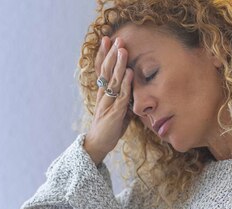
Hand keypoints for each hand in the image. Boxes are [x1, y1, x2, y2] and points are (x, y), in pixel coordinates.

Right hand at [84, 36, 134, 164]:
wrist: (98, 145)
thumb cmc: (109, 128)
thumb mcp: (118, 111)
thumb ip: (123, 100)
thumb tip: (133, 91)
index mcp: (103, 94)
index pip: (102, 70)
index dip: (104, 55)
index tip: (107, 40)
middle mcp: (103, 96)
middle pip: (106, 72)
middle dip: (112, 55)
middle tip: (116, 39)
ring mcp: (107, 104)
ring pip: (113, 81)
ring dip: (119, 65)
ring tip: (123, 51)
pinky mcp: (113, 114)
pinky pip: (121, 97)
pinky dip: (126, 85)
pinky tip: (129, 74)